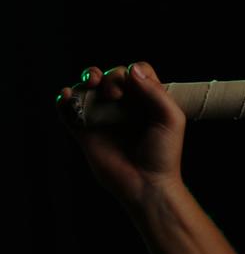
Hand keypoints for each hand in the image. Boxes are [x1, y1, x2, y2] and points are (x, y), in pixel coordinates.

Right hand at [55, 62, 187, 207]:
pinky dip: (64, 99)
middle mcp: (124, 106)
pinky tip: (67, 96)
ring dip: (86, 78)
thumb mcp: (171, 119)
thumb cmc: (164, 153)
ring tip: (90, 84)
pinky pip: (68, 110)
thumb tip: (132, 69)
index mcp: (146, 101)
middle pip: (111, 75)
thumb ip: (155, 92)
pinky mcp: (84, 131)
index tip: (132, 87)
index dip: (132, 72)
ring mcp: (103, 118)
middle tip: (114, 95)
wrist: (146, 184)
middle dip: (109, 76)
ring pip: (88, 88)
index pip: (136, 72)